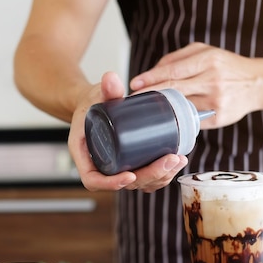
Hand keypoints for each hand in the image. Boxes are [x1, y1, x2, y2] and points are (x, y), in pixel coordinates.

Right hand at [68, 72, 187, 192]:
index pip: (93, 180)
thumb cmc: (91, 103)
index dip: (111, 184)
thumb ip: (106, 89)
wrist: (94, 106)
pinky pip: (145, 179)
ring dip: (160, 177)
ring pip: (138, 184)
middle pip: (123, 184)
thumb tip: (111, 77)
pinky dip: (162, 175)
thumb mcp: (96, 96)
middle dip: (149, 176)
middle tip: (169, 160)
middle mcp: (101, 167)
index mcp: (85, 155)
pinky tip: (177, 162)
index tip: (130, 175)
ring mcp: (117, 169)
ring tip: (178, 159)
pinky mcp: (130, 166)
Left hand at [130, 42, 262, 129]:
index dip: (151, 78)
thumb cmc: (226, 66)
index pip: (173, 71)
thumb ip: (178, 59)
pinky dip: (178, 119)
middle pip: (174, 89)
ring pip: (181, 107)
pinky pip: (191, 120)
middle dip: (151, 95)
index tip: (134, 84)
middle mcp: (213, 80)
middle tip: (133, 100)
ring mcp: (216, 100)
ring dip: (162, 109)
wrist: (257, 84)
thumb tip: (151, 73)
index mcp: (209, 60)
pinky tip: (167, 119)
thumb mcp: (206, 52)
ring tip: (146, 109)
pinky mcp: (219, 118)